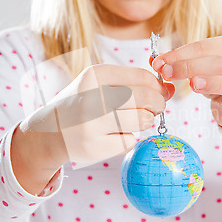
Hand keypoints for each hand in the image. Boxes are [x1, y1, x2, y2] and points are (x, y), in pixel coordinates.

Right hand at [21, 64, 174, 162]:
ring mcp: (93, 124)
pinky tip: (113, 135)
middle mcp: (93, 96)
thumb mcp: (101, 83)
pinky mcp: (95, 147)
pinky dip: (128, 139)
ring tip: (132, 120)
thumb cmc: (84, 102)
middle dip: (158, 104)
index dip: (158, 87)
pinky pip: (130, 141)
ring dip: (145, 121)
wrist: (50, 130)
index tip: (160, 92)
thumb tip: (171, 89)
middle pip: (147, 98)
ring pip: (142, 120)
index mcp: (95, 75)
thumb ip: (135, 83)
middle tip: (154, 109)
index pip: (144, 77)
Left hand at [150, 36, 221, 133]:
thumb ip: (177, 63)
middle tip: (166, 74)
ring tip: (193, 85)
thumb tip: (153, 60)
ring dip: (215, 83)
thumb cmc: (214, 80)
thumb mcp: (196, 68)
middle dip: (189, 66)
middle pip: (218, 62)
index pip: (203, 46)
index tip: (159, 63)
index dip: (179, 54)